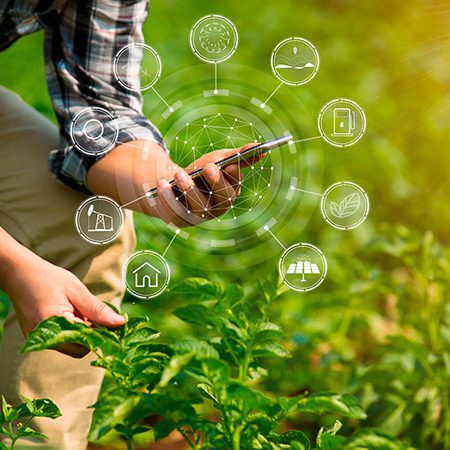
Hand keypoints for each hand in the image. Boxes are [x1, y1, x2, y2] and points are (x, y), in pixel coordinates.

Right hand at [4, 252, 124, 356]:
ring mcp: (39, 340)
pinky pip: (62, 341)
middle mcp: (44, 338)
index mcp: (54, 325)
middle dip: (92, 335)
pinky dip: (71, 331)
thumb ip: (98, 310)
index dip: (102, 334)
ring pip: (71, 346)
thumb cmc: (49, 279)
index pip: (86, 343)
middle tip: (92, 313)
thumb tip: (120, 323)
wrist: (20, 274)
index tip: (111, 322)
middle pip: (79, 349)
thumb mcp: (78, 291)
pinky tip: (69, 314)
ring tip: (77, 311)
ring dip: (81, 333)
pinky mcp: (39, 338)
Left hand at [155, 143, 258, 226]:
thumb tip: (261, 148)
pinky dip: (167, 198)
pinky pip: (175, 212)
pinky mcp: (180, 220)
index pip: (235, 185)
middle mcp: (218, 207)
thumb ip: (238, 155)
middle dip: (215, 182)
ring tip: (178, 174)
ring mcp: (199, 216)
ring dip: (188, 189)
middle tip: (208, 166)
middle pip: (221, 198)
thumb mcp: (218, 160)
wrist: (173, 184)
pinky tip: (161, 185)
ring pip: (197, 206)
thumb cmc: (201, 171)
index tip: (230, 164)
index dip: (233, 175)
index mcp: (230, 192)